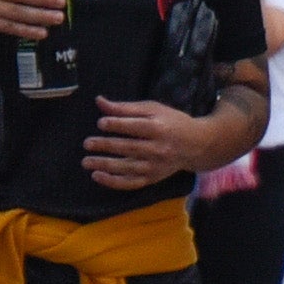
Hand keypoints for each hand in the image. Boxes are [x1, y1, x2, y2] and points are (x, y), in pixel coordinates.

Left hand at [83, 97, 214, 190]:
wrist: (196, 145)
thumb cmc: (171, 122)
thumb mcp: (153, 109)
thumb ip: (125, 107)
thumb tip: (99, 101)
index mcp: (159, 128)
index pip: (135, 127)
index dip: (117, 125)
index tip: (100, 123)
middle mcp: (158, 149)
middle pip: (129, 148)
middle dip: (106, 146)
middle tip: (87, 143)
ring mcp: (155, 166)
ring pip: (128, 168)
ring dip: (105, 166)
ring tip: (86, 161)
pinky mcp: (152, 178)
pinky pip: (130, 183)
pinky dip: (113, 182)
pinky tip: (97, 176)